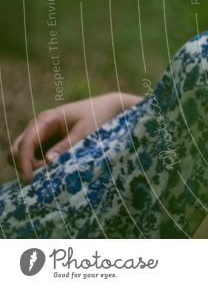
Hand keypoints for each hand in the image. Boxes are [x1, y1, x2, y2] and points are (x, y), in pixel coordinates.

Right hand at [5, 92, 142, 183]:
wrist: (110, 107)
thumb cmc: (98, 116)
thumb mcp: (85, 131)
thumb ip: (67, 145)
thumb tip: (47, 161)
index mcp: (46, 119)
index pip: (25, 143)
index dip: (24, 163)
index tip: (30, 180)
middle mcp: (39, 126)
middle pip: (16, 149)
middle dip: (24, 165)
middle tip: (43, 177)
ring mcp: (42, 133)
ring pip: (23, 154)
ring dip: (30, 166)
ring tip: (51, 173)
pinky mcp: (48, 140)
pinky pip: (35, 155)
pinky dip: (38, 165)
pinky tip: (53, 170)